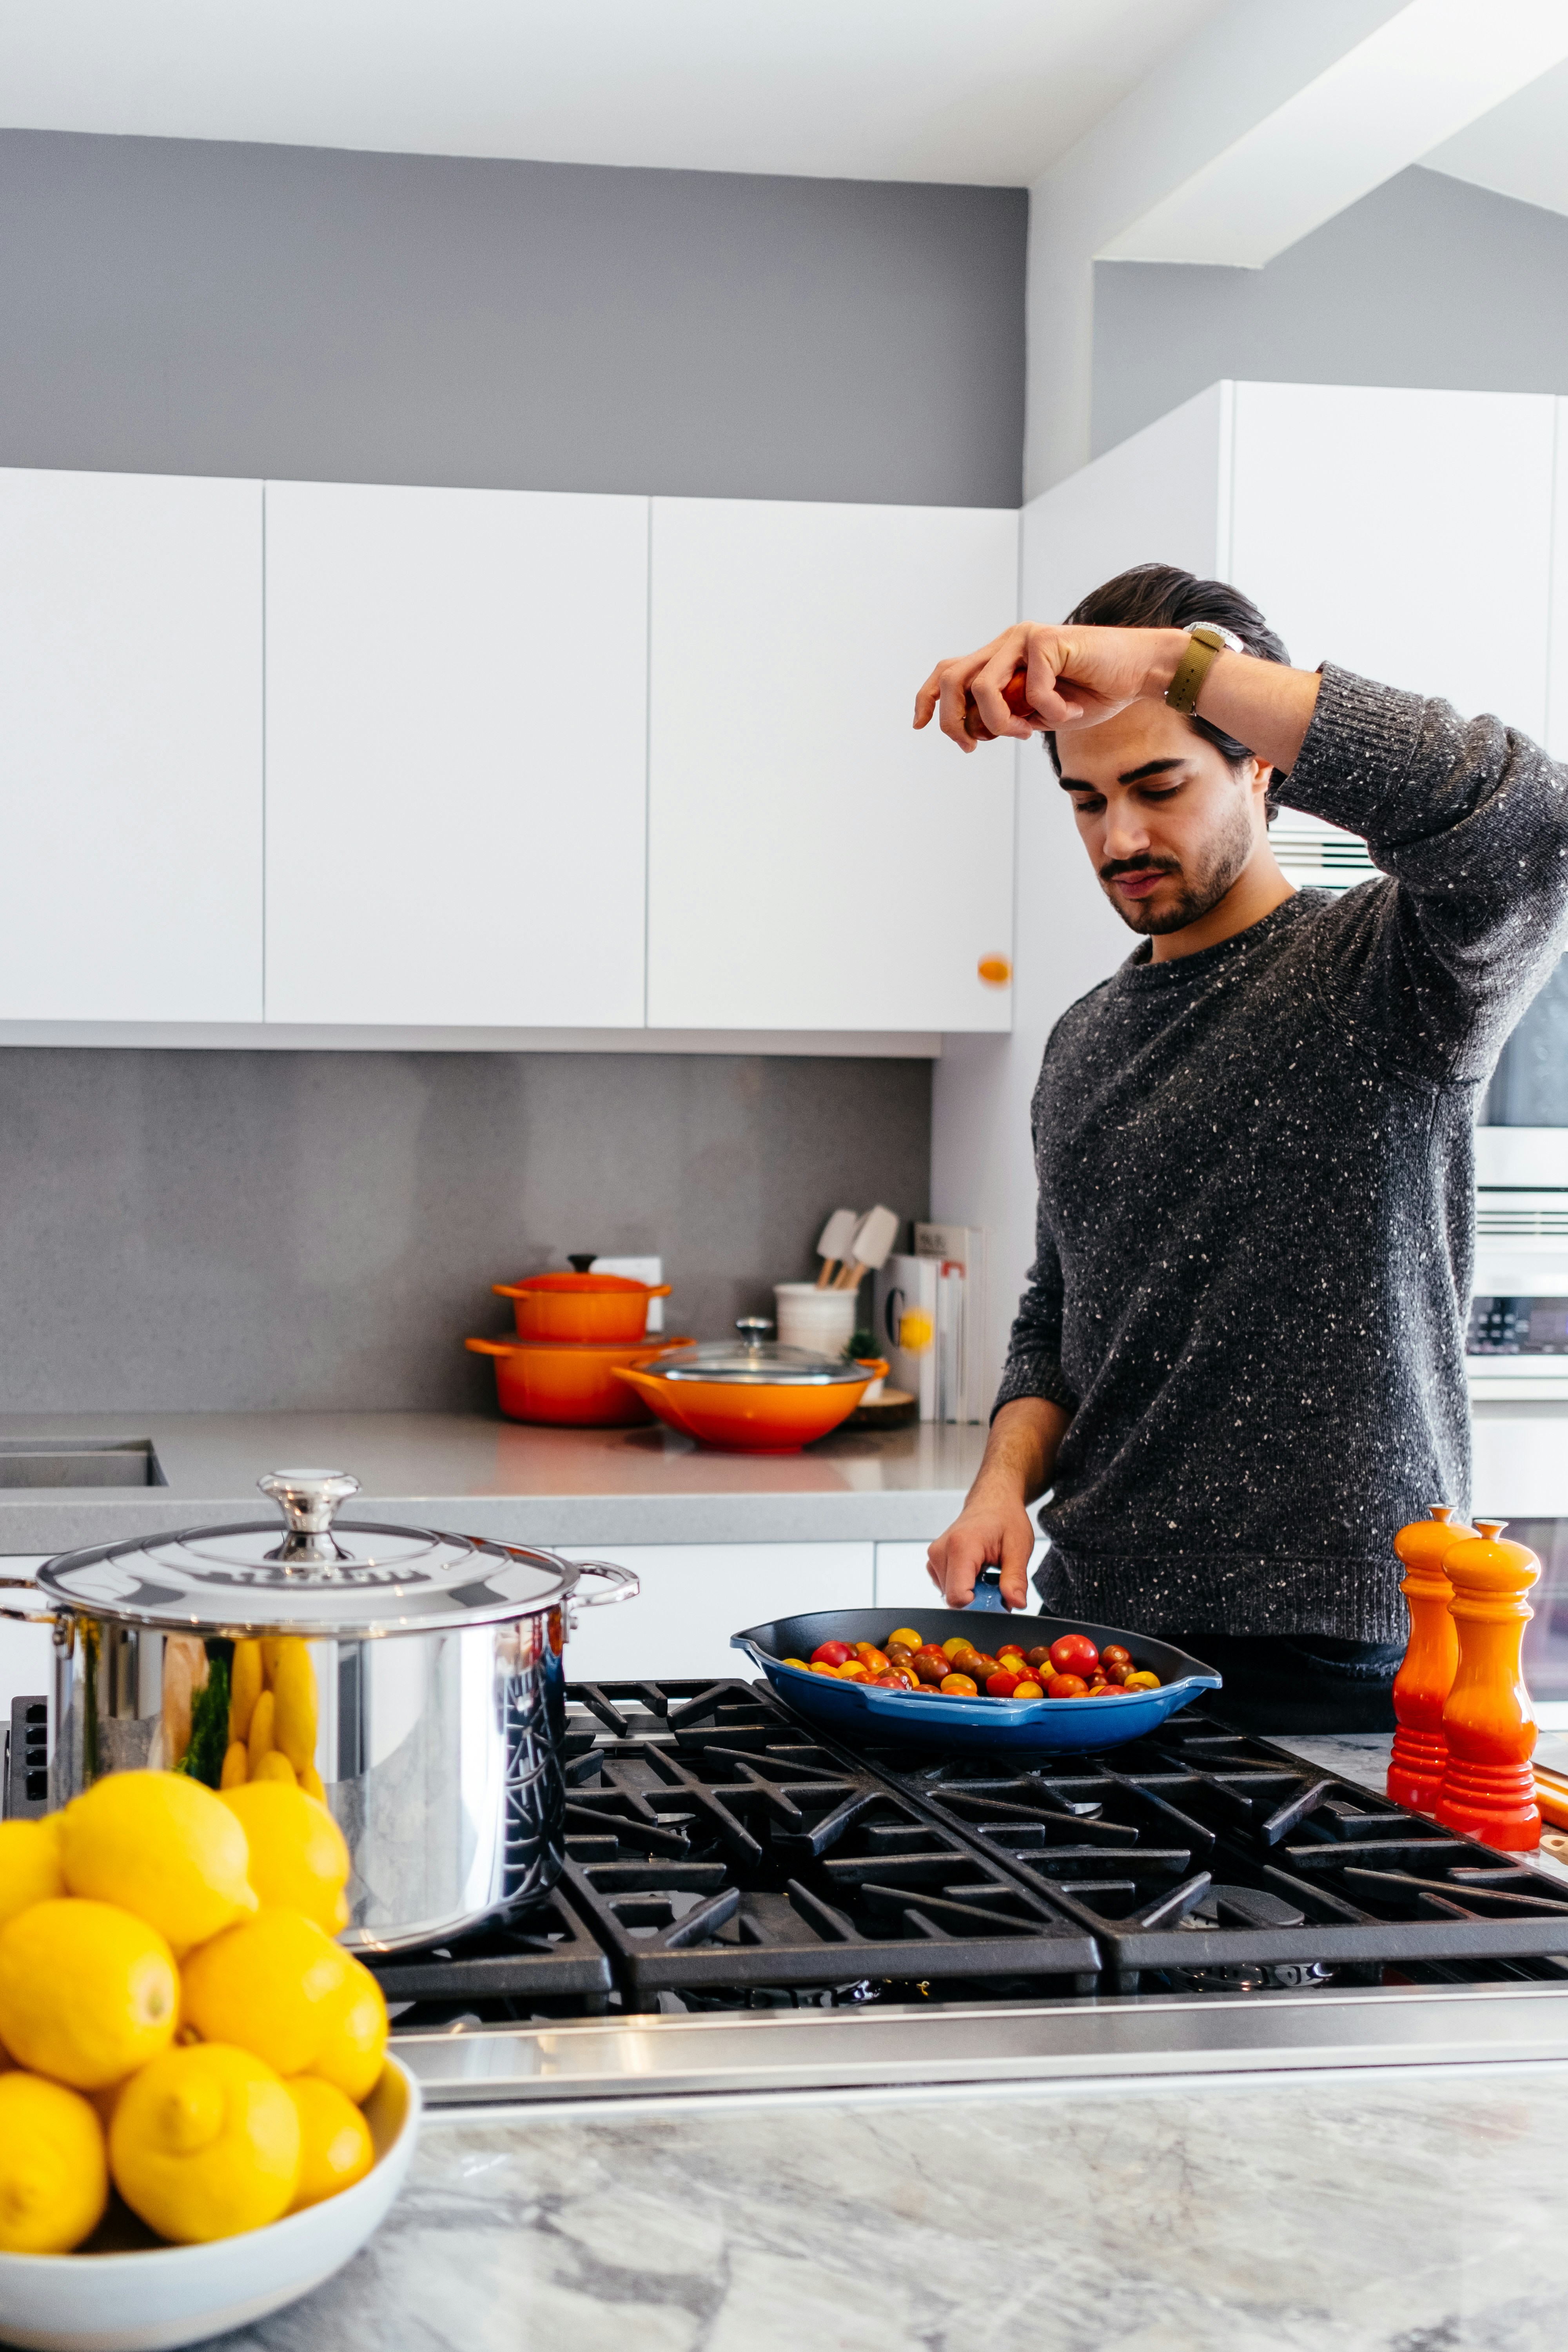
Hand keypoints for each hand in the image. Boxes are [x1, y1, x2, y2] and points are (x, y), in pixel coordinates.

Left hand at [914, 622, 1184, 754]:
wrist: (1138, 672)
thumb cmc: (1094, 693)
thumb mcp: (1040, 714)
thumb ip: (1008, 717)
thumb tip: (976, 731)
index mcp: (1001, 657)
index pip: (949, 671)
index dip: (928, 698)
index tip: (918, 725)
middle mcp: (1007, 642)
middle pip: (952, 678)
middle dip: (954, 720)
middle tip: (974, 747)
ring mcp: (1024, 637)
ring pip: (983, 687)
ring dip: (1003, 722)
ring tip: (1031, 731)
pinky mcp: (1046, 639)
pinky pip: (1032, 690)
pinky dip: (1050, 711)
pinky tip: (1072, 709)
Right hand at [926, 1491, 1036, 1610]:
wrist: (992, 1501)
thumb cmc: (1005, 1519)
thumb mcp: (1019, 1547)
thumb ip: (1016, 1579)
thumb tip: (1016, 1604)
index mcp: (961, 1546)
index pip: (957, 1597)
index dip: (979, 1607)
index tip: (998, 1601)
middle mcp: (940, 1551)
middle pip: (954, 1598)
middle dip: (978, 1600)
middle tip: (997, 1583)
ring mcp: (934, 1557)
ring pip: (950, 1595)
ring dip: (972, 1593)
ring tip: (987, 1573)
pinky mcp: (934, 1562)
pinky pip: (947, 1587)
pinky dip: (965, 1586)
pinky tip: (977, 1572)